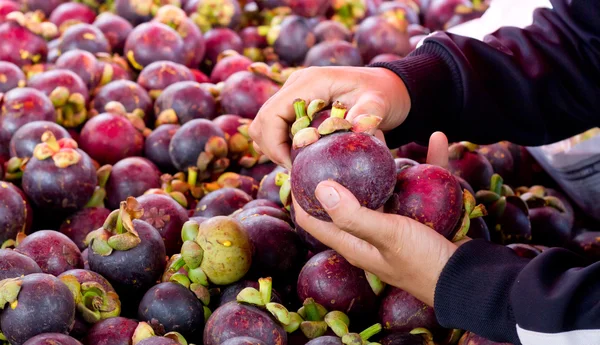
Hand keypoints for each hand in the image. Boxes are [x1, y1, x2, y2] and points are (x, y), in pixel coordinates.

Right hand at [249, 66, 410, 169]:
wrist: (385, 86)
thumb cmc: (382, 94)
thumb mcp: (378, 103)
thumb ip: (367, 114)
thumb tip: (357, 131)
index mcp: (309, 82)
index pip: (270, 115)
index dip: (275, 146)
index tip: (295, 166)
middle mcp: (295, 86)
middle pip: (261, 123)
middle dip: (273, 151)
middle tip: (298, 168)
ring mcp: (293, 95)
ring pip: (264, 128)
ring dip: (276, 149)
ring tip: (301, 163)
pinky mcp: (295, 106)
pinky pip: (276, 129)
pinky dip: (283, 146)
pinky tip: (304, 156)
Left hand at [292, 132, 458, 306]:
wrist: (469, 280)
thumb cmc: (423, 262)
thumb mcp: (386, 236)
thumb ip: (353, 215)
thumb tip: (319, 187)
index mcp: (352, 242)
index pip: (312, 218)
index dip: (299, 193)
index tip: (297, 162)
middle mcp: (368, 232)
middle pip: (346, 196)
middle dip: (340, 168)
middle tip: (339, 139)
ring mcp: (395, 223)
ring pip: (383, 185)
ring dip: (381, 161)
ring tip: (379, 133)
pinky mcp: (421, 216)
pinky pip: (422, 183)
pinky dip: (428, 163)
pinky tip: (435, 140)